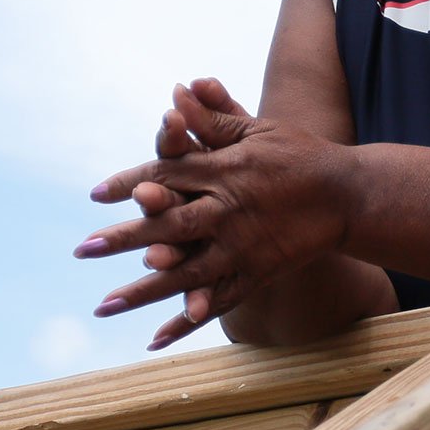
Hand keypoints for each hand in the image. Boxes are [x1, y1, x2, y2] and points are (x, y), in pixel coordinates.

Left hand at [76, 79, 355, 349]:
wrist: (347, 195)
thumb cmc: (299, 155)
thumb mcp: (258, 128)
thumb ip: (215, 116)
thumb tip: (179, 89)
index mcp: (223, 170)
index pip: (167, 174)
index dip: (130, 183)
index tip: (96, 195)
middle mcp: (227, 210)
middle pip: (167, 225)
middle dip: (122, 238)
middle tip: (83, 249)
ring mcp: (242, 246)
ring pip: (184, 271)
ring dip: (142, 290)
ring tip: (103, 305)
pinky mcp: (256, 272)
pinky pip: (217, 301)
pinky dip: (186, 321)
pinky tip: (154, 339)